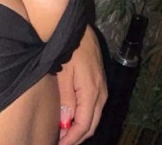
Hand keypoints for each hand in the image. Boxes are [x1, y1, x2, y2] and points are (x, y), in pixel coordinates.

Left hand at [56, 24, 107, 143]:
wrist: (78, 28)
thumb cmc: (68, 49)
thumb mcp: (63, 74)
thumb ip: (66, 99)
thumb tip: (66, 124)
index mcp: (92, 92)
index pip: (84, 125)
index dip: (71, 138)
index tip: (58, 144)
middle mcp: (101, 93)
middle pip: (92, 125)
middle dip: (76, 137)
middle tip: (60, 142)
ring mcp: (102, 88)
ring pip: (94, 117)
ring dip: (80, 128)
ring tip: (64, 133)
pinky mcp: (99, 82)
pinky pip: (94, 107)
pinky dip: (84, 116)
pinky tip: (72, 117)